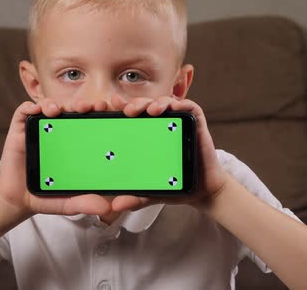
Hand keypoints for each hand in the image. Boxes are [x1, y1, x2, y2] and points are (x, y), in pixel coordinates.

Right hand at [0, 99, 112, 216]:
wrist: (18, 200)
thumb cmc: (47, 196)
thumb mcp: (71, 202)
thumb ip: (87, 203)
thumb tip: (107, 208)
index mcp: (76, 144)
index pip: (91, 122)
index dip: (100, 113)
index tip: (109, 111)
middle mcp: (59, 132)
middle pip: (73, 110)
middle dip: (83, 105)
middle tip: (90, 107)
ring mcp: (39, 129)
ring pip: (51, 107)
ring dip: (58, 104)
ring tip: (60, 110)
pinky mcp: (20, 129)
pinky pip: (25, 111)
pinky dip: (32, 106)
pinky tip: (39, 111)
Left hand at [109, 94, 229, 212]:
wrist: (201, 192)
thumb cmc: (174, 186)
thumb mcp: (149, 192)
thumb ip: (133, 197)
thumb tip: (116, 205)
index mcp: (144, 136)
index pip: (128, 116)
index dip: (117, 108)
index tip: (105, 106)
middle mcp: (160, 126)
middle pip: (143, 105)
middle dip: (133, 104)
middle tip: (127, 111)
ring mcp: (177, 122)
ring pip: (162, 102)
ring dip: (153, 102)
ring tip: (147, 110)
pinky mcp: (194, 122)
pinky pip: (187, 106)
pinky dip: (178, 103)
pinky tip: (169, 108)